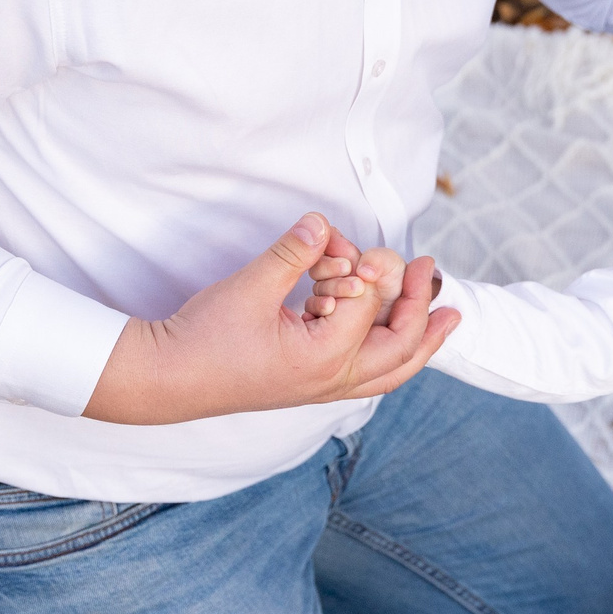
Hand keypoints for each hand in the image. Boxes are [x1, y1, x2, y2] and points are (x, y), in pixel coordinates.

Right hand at [83, 213, 456, 424]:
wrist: (167, 379)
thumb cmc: (202, 338)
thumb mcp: (250, 287)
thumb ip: (293, 254)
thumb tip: (322, 224)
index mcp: (322, 359)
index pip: (366, 304)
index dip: (362, 267)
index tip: (344, 243)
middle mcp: (330, 381)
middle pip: (400, 350)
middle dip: (421, 310)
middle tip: (433, 274)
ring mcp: (321, 389)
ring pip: (389, 371)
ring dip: (419, 342)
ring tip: (446, 319)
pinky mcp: (308, 386)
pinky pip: (367, 376)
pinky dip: (390, 356)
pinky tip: (397, 339)